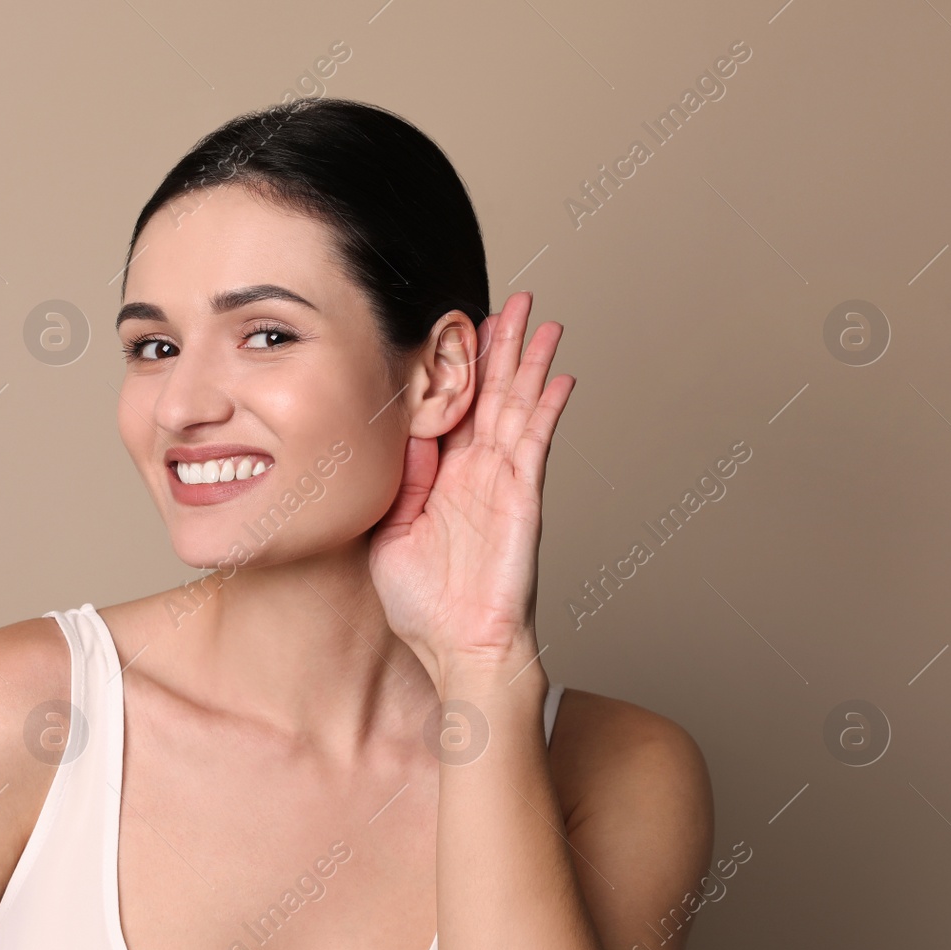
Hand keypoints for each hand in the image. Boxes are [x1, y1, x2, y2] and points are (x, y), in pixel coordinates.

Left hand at [368, 292, 573, 682]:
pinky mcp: (523, 498)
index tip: (458, 325)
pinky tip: (562, 377)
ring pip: (518, 408)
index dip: (458, 367)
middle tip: (513, 300)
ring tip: (543, 320)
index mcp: (442, 478)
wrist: (457, 648)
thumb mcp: (388, 534)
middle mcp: (476, 473)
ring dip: (530, 364)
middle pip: (491, 395)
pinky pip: (537, 445)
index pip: (452, 409)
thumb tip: (403, 433)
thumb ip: (399, 483)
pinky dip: (549, 409)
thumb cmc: (423, 605)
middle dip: (502, 347)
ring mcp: (503, 483)